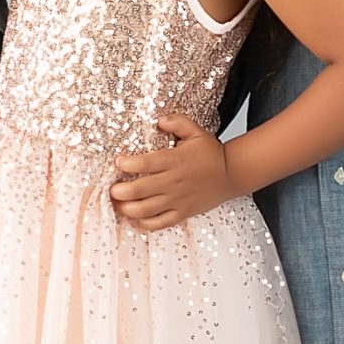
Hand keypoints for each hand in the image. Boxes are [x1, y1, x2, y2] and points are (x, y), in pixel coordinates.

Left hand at [110, 114, 235, 229]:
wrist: (231, 174)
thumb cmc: (210, 153)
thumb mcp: (196, 131)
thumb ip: (177, 122)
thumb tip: (159, 119)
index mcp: (175, 160)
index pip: (146, 163)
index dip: (128, 164)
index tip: (118, 162)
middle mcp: (174, 181)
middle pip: (140, 190)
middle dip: (121, 191)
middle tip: (112, 189)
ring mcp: (178, 200)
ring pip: (146, 209)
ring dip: (127, 208)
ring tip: (118, 204)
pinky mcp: (182, 212)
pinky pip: (160, 223)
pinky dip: (145, 224)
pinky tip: (135, 218)